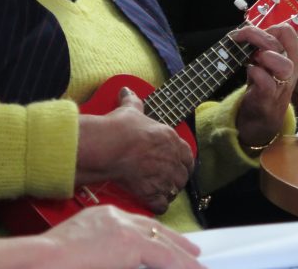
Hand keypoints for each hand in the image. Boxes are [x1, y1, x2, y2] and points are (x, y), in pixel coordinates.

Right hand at [45, 206, 203, 268]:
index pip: (136, 224)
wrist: (42, 258)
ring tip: (198, 265)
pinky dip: (180, 265)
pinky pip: (165, 256)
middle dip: (174, 241)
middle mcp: (115, 216)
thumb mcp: (80, 250)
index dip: (154, 234)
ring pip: (163, 243)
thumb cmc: (51, 260)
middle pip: (154, 229)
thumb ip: (102, 252)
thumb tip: (114, 259)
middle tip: (192, 250)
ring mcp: (123, 228)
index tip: (166, 241)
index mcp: (102, 215)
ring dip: (183, 257)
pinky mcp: (129, 243)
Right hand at [76, 90, 193, 213]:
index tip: (177, 163)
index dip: (183, 161)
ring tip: (157, 191)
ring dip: (167, 192)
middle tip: (164, 179)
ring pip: (174, 191)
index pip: (188, 155)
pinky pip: (162, 205)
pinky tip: (150, 201)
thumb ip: (132, 101)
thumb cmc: (121, 128)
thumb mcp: (130, 110)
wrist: (110, 147)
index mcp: (171, 139)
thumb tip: (126, 90)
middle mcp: (172, 160)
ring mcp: (164, 178)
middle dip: (176, 178)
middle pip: (183, 176)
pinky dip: (157, 205)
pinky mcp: (152, 193)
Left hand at [232, 23, 297, 150]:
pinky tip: (249, 72)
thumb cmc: (262, 87)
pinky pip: (267, 83)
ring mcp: (281, 85)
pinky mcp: (269, 99)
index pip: (286, 31)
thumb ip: (260, 47)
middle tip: (243, 41)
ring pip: (285, 65)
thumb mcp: (264, 64)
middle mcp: (290, 69)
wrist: (260, 120)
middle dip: (260, 37)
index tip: (248, 34)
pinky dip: (256, 74)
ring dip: (266, 57)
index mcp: (290, 57)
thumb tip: (245, 30)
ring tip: (254, 58)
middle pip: (284, 43)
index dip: (266, 27)